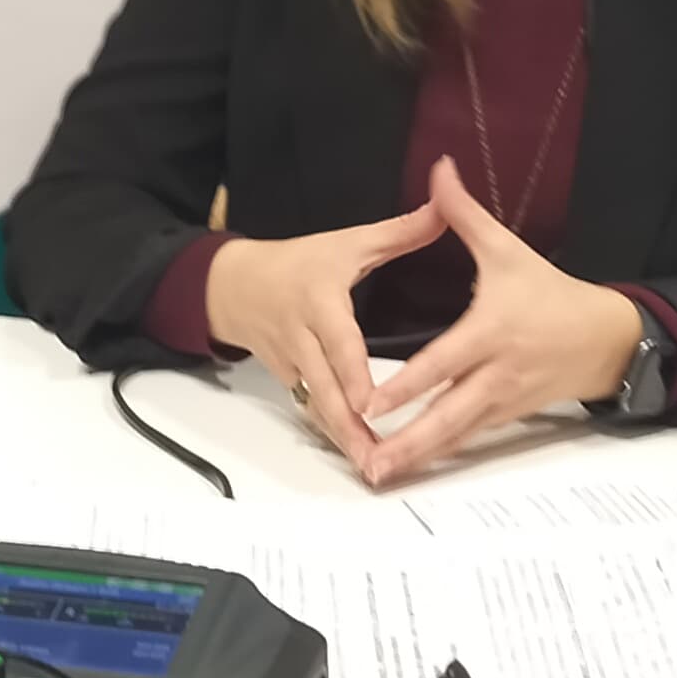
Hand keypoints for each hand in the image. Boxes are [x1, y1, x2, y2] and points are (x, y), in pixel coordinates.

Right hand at [204, 200, 450, 475]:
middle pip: (325, 387)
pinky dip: (334, 433)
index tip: (369, 403)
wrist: (234, 285)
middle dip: (349, 426)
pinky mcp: (290, 381)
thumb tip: (441, 209)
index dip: (352, 374)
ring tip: (371, 467)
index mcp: (319, 302)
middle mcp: (302, 338)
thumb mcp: (346, 242)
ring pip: (319, 406)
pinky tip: (358, 456)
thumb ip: (397, 233)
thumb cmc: (296, 263)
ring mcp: (293, 365)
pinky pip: (314, 409)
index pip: (337, 342)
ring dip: (343, 439)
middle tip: (376, 455)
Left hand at [354, 157, 645, 488]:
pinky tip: (409, 468)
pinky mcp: (507, 417)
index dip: (408, 386)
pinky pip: (467, 439)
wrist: (606, 338)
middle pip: (447, 415)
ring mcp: (502, 401)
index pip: (443, 363)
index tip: (372, 403)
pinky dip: (439, 454)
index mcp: (491, 331)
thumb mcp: (508, 250)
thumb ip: (465, 215)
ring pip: (455, 435)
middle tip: (370, 462)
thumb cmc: (551, 294)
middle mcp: (496, 373)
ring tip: (379, 477)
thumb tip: (440, 169)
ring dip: (418, 457)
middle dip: (407, 441)